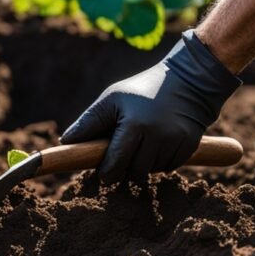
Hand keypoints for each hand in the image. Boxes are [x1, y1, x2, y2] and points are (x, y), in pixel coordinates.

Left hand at [60, 30, 240, 182]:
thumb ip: (90, 122)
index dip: (107, 172)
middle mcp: (156, 136)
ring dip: (144, 164)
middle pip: (134, 172)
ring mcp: (175, 142)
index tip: (103, 174)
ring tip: (142, 144)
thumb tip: (65, 142)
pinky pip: (169, 167)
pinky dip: (161, 161)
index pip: (115, 164)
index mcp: (133, 125)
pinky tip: (159, 144)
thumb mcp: (113, 98)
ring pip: (152, 171)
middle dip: (125, 169)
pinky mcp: (189, 146)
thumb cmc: (142, 90)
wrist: (188, 81)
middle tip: (122, 158)